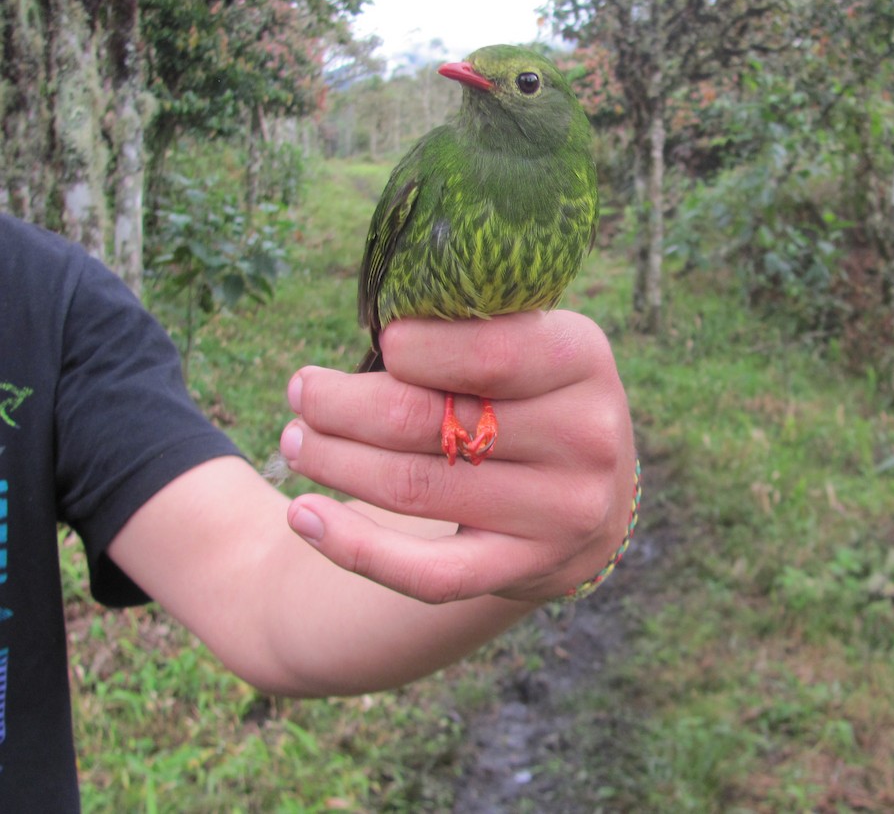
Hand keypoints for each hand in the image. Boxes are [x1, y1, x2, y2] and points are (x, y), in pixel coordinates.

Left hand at [277, 310, 636, 603]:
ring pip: (414, 488)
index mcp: (584, 360)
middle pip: (430, 422)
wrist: (593, 495)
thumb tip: (375, 323)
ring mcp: (560, 511)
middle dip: (341, 405)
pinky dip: (355, 548)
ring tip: (296, 440)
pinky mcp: (527, 569)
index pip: (485, 353)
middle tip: (302, 392)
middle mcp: (584, 438)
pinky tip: (304, 518)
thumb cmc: (537, 396)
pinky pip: (429, 573)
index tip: (377, 343)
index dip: (411, 349)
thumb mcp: (531, 343)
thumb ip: (471, 328)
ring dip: (334, 460)